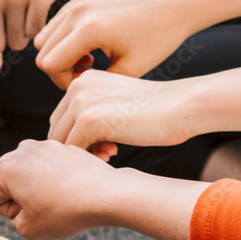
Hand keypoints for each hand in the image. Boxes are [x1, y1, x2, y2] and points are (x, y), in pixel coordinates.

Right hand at [0, 139, 129, 239]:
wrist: (106, 195)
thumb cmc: (66, 212)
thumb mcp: (28, 229)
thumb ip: (13, 221)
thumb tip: (21, 210)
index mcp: (4, 168)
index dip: (10, 214)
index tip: (31, 215)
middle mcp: (21, 150)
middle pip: (10, 183)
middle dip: (22, 198)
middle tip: (45, 209)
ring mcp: (44, 145)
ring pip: (31, 175)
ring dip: (39, 189)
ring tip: (60, 201)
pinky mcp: (63, 147)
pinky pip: (50, 168)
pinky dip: (56, 181)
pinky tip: (71, 192)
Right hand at [34, 0, 195, 88]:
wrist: (175, 5)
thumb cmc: (158, 40)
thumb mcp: (129, 71)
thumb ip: (94, 84)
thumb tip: (71, 92)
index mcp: (89, 30)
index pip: (49, 65)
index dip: (63, 81)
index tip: (88, 82)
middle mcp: (78, 11)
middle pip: (42, 51)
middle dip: (60, 69)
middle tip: (88, 73)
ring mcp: (78, 0)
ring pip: (45, 36)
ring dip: (60, 52)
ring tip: (89, 59)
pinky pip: (57, 22)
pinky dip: (66, 37)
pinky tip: (91, 44)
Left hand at [48, 69, 192, 156]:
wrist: (182, 105)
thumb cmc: (156, 109)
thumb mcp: (117, 103)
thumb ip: (94, 114)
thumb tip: (71, 142)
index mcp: (83, 80)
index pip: (63, 117)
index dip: (77, 136)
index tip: (104, 145)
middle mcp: (77, 86)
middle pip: (58, 129)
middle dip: (77, 147)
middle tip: (106, 153)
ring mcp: (81, 102)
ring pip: (62, 141)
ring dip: (82, 154)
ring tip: (109, 155)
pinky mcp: (89, 120)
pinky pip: (74, 149)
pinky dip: (89, 159)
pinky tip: (112, 155)